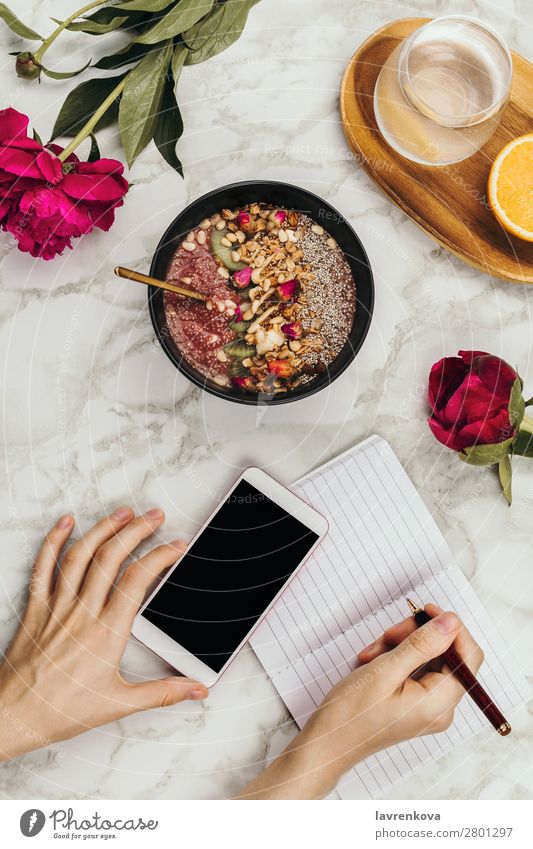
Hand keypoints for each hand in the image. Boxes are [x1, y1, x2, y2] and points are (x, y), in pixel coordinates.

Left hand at [0, 508, 207, 760]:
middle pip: (112, 558)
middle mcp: (82, 614)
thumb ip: (162, 693)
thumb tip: (196, 689)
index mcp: (106, 634)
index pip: (138, 581)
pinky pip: (44, 568)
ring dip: (104, 529)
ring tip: (123, 512)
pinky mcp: (36, 609)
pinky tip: (66, 523)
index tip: (176, 546)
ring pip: (81, 556)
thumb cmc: (61, 712)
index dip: (160, 557)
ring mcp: (57, 608)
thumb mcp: (119, 704)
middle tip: (154, 516)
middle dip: (136, 531)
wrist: (14, 717)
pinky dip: (53, 542)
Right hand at [239, 606, 482, 798]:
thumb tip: (452, 622)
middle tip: (388, 634)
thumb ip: (423, 644)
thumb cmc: (352, 713)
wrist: (328, 742)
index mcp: (440, 703)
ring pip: (429, 658)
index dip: (452, 628)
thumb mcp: (385, 670)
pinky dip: (397, 659)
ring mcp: (429, 707)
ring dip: (402, 646)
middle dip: (418, 636)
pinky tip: (374, 661)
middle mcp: (441, 707)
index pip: (468, 655)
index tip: (426, 610)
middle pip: (446, 654)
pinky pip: (417, 670)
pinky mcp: (416, 704)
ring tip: (373, 653)